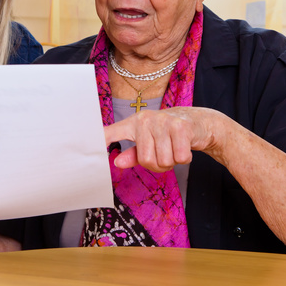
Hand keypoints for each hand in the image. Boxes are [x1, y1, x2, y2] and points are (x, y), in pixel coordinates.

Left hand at [104, 106, 221, 171]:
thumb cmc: (166, 134)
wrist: (195, 121)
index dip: (101, 140)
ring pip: (164, 161)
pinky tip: (183, 146)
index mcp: (133, 123)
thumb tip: (117, 163)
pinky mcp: (181, 127)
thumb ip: (132, 154)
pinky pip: (180, 158)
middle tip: (164, 154)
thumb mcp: (147, 142)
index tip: (90, 146)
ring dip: (172, 162)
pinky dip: (184, 159)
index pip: (112, 132)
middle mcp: (145, 120)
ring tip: (173, 149)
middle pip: (146, 160)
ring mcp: (163, 121)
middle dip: (158, 165)